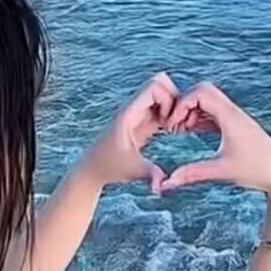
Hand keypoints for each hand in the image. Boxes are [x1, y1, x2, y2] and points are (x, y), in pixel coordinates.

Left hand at [83, 72, 177, 192]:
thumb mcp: (131, 171)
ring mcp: (138, 113)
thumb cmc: (108, 168)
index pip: (154, 86)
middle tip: (177, 122)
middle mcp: (133, 108)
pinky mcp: (142, 122)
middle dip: (175, 98)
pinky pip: (161, 107)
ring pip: (162, 93)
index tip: (170, 124)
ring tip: (177, 128)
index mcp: (129, 113)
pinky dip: (171, 114)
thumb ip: (148, 174)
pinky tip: (173, 132)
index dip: (169, 100)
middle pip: (160, 83)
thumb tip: (161, 186)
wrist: (93, 170)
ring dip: (174, 106)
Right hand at [161, 82, 270, 197]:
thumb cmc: (256, 171)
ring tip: (180, 131)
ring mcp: (237, 118)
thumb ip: (192, 174)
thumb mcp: (221, 172)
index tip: (172, 125)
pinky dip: (201, 118)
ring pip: (209, 101)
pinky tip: (192, 132)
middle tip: (174, 124)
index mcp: (230, 117)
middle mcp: (234, 113)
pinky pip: (215, 112)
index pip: (200, 93)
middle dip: (184, 103)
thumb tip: (167, 183)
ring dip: (192, 111)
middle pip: (203, 90)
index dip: (181, 105)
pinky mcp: (238, 126)